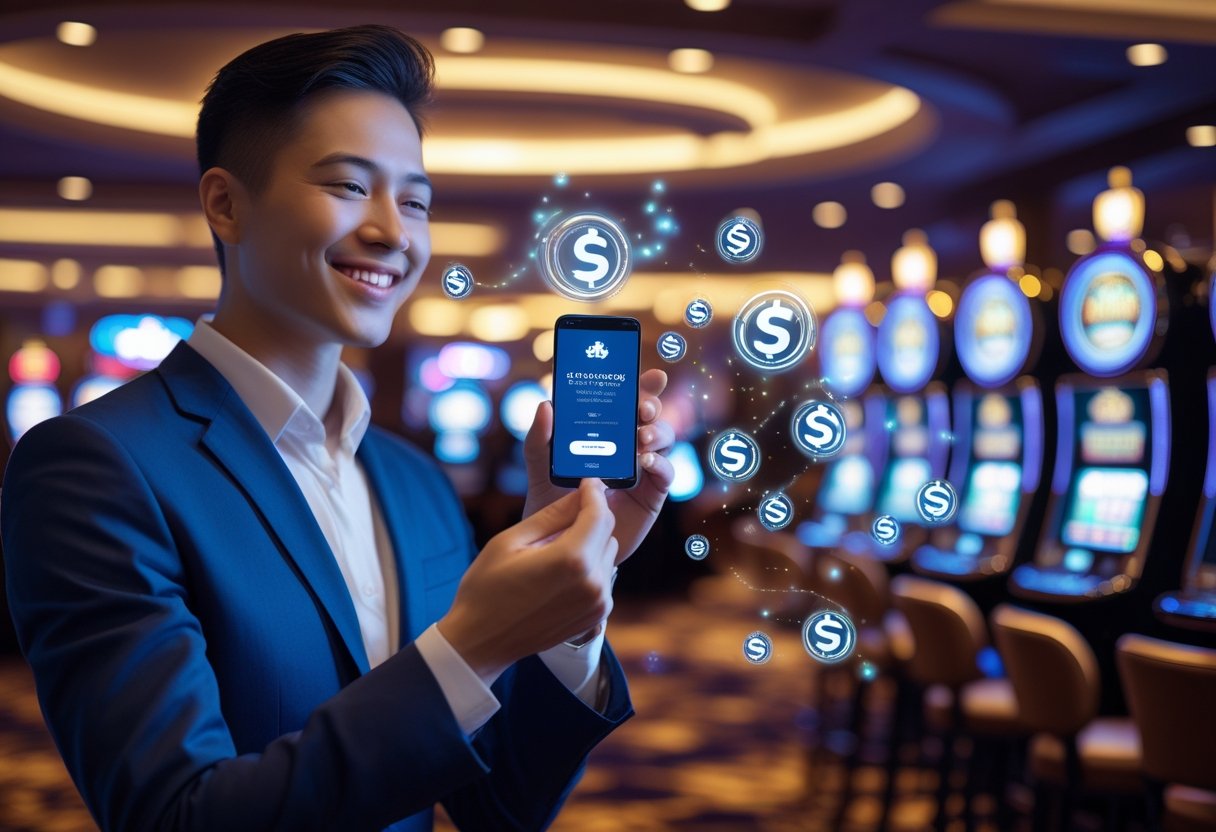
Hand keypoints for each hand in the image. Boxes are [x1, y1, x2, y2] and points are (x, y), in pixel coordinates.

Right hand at [437, 478, 617, 678]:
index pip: (599, 514)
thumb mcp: (511, 541)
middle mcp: (593, 583)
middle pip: (606, 532)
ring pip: (606, 553)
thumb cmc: (487, 588)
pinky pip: (602, 576)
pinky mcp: (597, 616)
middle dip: (587, 520)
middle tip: (556, 522)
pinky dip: (587, 568)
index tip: (586, 482)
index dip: (594, 493)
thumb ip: (552, 514)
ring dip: (588, 545)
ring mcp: (598, 603)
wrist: (481, 640)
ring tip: (551, 553)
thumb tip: (580, 493)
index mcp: (572, 560)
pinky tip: (558, 574)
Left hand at [522, 368, 674, 566]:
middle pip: (650, 418)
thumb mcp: (539, 469)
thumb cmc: (551, 504)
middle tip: (642, 408)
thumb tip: (546, 405)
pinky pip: (665, 475)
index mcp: (606, 435)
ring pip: (664, 442)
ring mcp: (643, 472)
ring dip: (658, 433)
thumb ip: (538, 440)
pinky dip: (662, 465)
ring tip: (641, 438)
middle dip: (651, 406)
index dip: (644, 386)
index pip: (628, 404)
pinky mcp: (651, 496)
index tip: (652, 375)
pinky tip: (647, 463)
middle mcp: (629, 448)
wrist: (559, 546)